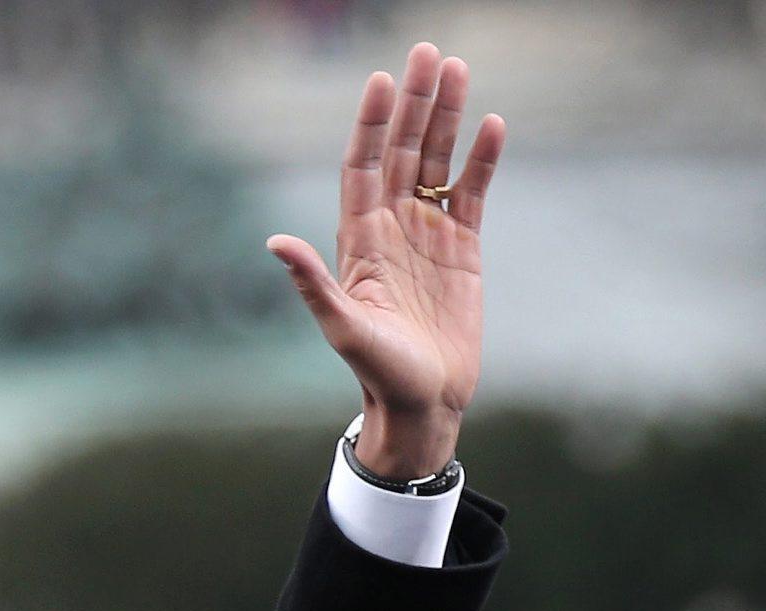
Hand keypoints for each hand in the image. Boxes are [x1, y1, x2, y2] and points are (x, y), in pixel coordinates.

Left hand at [274, 41, 502, 481]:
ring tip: (459, 69)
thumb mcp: (342, 328)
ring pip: (437, 161)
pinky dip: (482, 160)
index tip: (381, 81)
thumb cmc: (376, 372)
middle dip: (414, 103)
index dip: (371, 124)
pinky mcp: (463, 249)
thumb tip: (274, 242)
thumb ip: (313, 284)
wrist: (421, 403)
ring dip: (447, 118)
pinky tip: (491, 126)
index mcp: (359, 240)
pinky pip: (473, 192)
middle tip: (428, 52)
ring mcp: (428, 234)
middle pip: (402, 150)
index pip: (363, 166)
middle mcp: (392, 227)